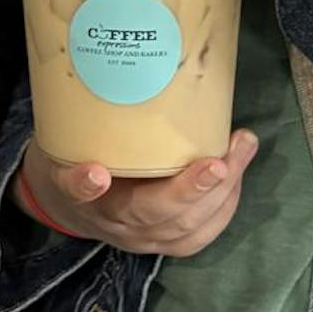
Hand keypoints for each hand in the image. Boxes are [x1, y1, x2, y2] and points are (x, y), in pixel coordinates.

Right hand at [19, 131, 258, 258]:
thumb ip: (89, 118)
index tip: (97, 173)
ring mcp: (141, 238)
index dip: (84, 184)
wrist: (78, 208)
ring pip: (184, 226)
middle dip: (188, 190)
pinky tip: (238, 171)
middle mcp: (111, 220)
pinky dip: (226, 202)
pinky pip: (202, 233)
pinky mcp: (165, 244)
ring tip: (242, 148)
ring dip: (221, 190)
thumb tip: (125, 67)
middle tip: (218, 163)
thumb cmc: (81, 159)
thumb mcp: (70, 139)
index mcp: (78, 193)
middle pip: (148, 213)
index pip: (75, 191)